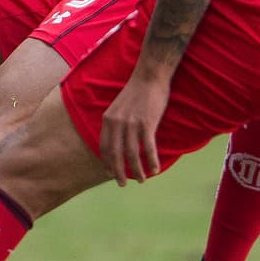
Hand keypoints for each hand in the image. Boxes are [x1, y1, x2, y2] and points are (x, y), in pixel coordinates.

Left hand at [99, 70, 169, 185]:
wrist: (150, 75)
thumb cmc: (137, 91)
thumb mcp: (119, 106)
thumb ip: (116, 122)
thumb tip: (118, 139)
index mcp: (108, 118)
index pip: (104, 146)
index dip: (107, 162)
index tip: (110, 174)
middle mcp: (117, 122)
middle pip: (115, 154)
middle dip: (118, 172)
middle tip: (122, 184)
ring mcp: (132, 123)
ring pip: (132, 154)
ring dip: (137, 170)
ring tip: (143, 179)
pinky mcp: (147, 123)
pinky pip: (149, 148)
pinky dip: (152, 161)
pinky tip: (156, 169)